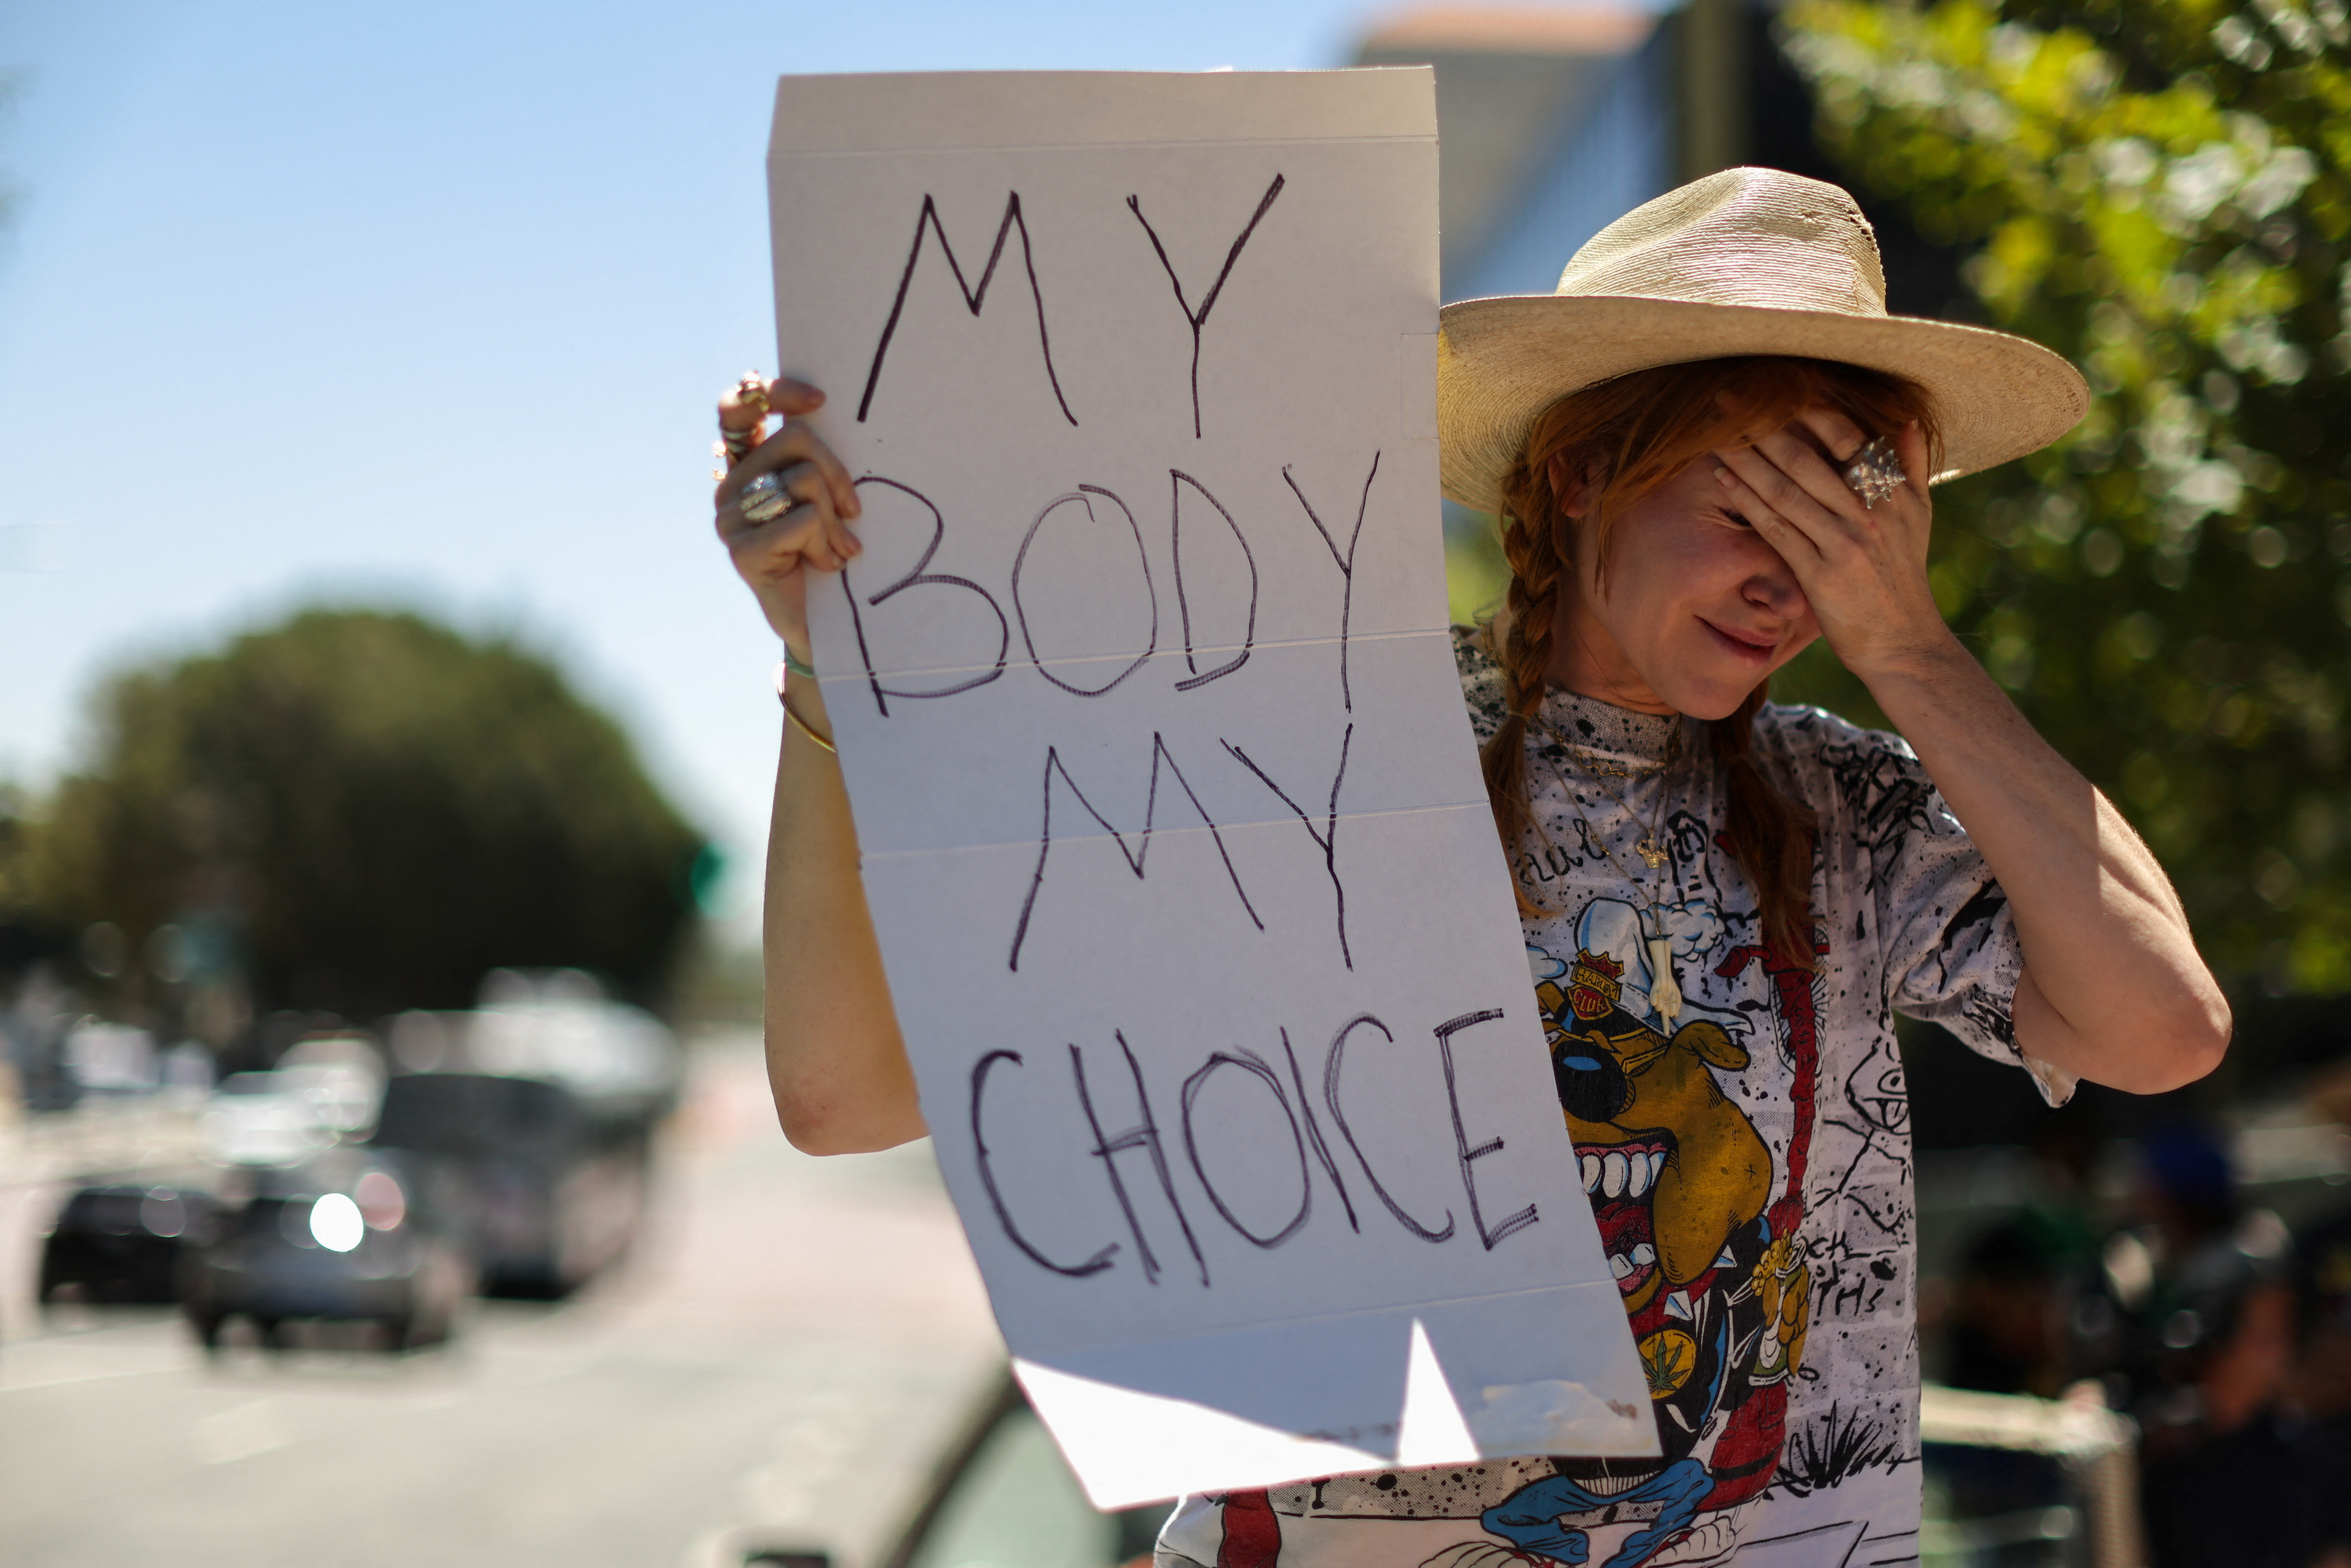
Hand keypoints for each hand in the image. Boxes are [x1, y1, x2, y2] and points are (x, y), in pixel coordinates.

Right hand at [713, 377, 861, 659]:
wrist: (823, 626)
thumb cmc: (831, 556)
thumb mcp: (826, 500)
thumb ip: (816, 461)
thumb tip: (825, 413)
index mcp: (747, 466)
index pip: (739, 407)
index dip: (775, 393)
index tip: (819, 400)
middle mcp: (730, 487)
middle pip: (796, 439)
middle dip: (838, 474)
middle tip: (852, 513)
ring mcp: (731, 519)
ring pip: (805, 480)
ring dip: (836, 519)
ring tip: (838, 551)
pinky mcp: (743, 550)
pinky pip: (803, 521)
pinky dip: (827, 545)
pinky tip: (825, 567)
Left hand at [1708, 411, 1952, 681]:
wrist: (1903, 641)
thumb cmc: (1903, 575)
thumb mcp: (1919, 517)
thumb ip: (1912, 465)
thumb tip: (1904, 419)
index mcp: (1894, 491)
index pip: (1846, 435)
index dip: (1804, 409)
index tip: (1771, 387)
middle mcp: (1870, 511)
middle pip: (1806, 456)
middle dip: (1762, 424)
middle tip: (1727, 397)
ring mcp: (1844, 540)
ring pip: (1785, 488)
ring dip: (1746, 457)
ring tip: (1715, 431)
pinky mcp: (1819, 572)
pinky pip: (1776, 527)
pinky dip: (1747, 499)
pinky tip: (1723, 477)